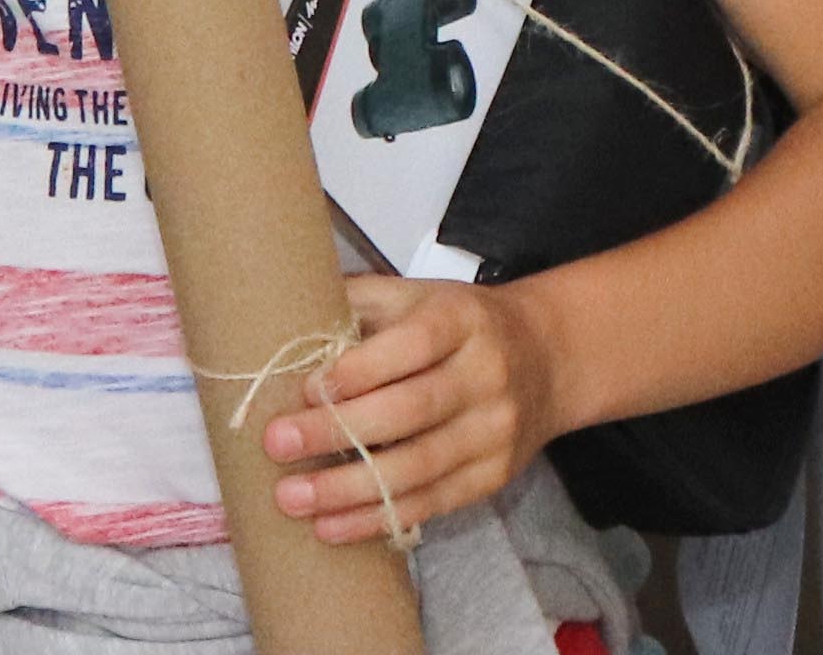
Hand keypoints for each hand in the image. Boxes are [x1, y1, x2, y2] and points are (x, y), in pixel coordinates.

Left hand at [265, 270, 565, 549]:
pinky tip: (331, 525)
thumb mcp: (417, 296)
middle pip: (411, 409)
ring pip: (419, 466)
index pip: (412, 344)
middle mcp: (485, 374)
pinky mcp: (493, 475)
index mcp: (462, 319)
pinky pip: (432, 502)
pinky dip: (378, 518)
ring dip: (350, 488)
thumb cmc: (458, 325)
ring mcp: (494, 430)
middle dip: (339, 431)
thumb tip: (276, 321)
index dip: (359, 369)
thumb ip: (357, 303)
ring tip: (292, 499)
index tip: (305, 389)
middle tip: (277, 444)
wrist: (546, 358)